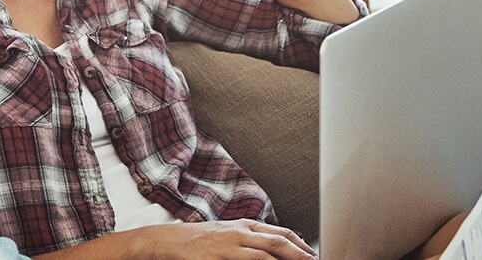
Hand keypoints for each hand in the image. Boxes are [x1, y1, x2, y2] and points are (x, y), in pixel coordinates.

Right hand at [122, 219, 315, 259]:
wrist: (168, 242)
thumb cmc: (197, 242)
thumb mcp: (227, 236)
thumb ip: (250, 240)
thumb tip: (273, 248)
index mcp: (246, 225)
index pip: (282, 233)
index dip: (302, 245)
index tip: (314, 256)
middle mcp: (242, 231)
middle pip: (281, 241)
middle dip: (302, 254)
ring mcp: (232, 243)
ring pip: (269, 252)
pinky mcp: (221, 255)